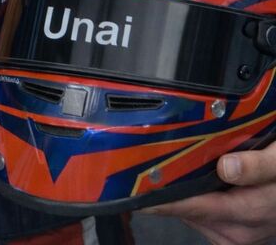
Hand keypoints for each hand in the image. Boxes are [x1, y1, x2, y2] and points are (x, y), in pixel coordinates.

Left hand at [141, 146, 275, 244]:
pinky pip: (198, 214)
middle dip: (164, 187)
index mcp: (247, 214)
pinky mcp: (228, 232)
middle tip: (144, 159)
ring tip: (163, 164)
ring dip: (177, 191)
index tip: (134, 185)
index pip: (193, 205)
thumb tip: (226, 167)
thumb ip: (259, 166)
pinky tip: (188, 177)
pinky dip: (190, 196)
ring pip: (189, 212)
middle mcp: (236, 232)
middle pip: (185, 209)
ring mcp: (231, 235)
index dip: (161, 196)